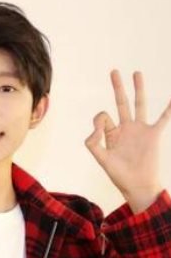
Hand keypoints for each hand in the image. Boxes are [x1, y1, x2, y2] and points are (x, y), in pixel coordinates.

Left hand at [85, 70, 169, 212]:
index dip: (99, 120)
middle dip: (117, 88)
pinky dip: (169, 108)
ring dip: (138, 89)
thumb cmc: (119, 174)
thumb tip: (97, 126)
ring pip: (139, 104)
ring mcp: (141, 130)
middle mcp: (126, 128)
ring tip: (136, 73)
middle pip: (121, 103)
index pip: (102, 116)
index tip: (100, 132)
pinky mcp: (154, 134)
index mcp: (111, 133)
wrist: (138, 185)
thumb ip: (94, 142)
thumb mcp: (101, 158)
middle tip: (113, 71)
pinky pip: (163, 118)